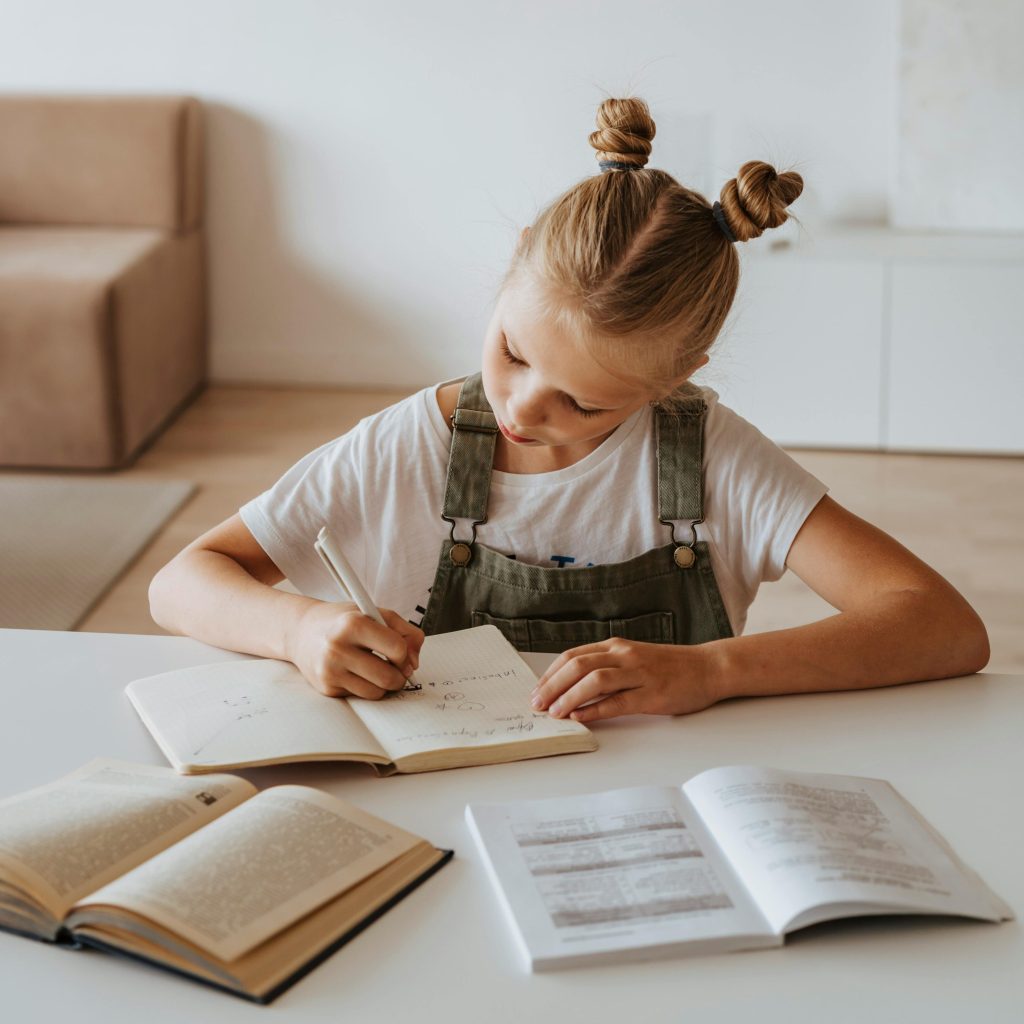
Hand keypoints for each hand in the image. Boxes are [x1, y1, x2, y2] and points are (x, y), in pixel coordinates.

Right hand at [288, 600, 424, 698]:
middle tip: (397, 668)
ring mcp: (330, 671)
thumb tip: (414, 663)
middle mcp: (338, 648)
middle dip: (400, 676)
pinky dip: (366, 687)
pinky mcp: (327, 688)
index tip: (401, 652)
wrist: (301, 631)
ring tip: (377, 669)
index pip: (397, 648)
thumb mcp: (375, 613)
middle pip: (388, 677)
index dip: (405, 653)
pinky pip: (361, 696)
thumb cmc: (343, 621)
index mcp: (353, 624)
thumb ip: (405, 631)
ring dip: (384, 685)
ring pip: (377, 693)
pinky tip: (357, 672)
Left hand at [529, 638, 720, 723]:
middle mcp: (624, 656)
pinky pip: (618, 702)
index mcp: (616, 646)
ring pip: (595, 681)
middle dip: (552, 685)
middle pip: (578, 666)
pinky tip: (581, 718)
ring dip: (569, 697)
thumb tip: (572, 687)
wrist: (708, 668)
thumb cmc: (670, 666)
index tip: (537, 690)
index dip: (551, 674)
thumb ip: (607, 667)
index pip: (573, 656)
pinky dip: (595, 710)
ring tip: (554, 712)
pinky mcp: (652, 694)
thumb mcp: (633, 659)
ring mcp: (639, 674)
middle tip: (537, 703)